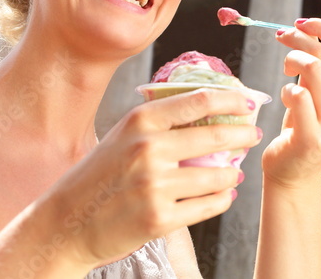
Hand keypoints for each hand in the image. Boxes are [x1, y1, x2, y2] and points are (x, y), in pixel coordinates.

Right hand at [41, 88, 260, 265]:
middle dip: (242, 135)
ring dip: (232, 174)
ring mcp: (154, 186)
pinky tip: (223, 196)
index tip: (248, 102)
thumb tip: (207, 108)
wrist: (67, 221)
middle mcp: (149, 149)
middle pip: (215, 136)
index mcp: (141, 121)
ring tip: (233, 173)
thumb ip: (159, 121)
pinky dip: (221, 200)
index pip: (199, 100)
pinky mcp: (159, 219)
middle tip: (253, 135)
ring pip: (216, 176)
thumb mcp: (123, 134)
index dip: (231, 99)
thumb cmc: (99, 174)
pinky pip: (207, 207)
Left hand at [261, 18, 320, 186]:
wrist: (295, 169)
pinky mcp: (312, 136)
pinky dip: (285, 91)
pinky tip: (286, 99)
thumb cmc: (304, 121)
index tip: (300, 22)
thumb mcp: (317, 88)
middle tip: (280, 37)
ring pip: (311, 68)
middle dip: (295, 39)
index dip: (320, 26)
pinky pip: (297, 95)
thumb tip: (303, 28)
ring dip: (290, 61)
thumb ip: (318, 62)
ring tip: (285, 71)